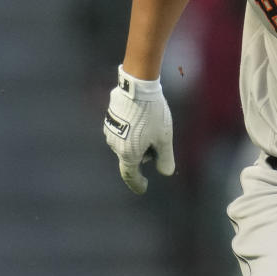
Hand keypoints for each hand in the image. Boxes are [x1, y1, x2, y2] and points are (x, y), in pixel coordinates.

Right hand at [103, 65, 174, 193]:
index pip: (131, 175)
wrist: (137, 86)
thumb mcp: (164, 137)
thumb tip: (166, 172)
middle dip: (145, 153)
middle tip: (159, 138)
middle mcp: (114, 145)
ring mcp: (109, 130)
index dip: (137, 184)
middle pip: (131, 156)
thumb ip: (165, 158)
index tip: (143, 188)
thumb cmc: (152, 113)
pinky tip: (143, 115)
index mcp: (128, 153)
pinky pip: (123, 129)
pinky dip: (133, 128)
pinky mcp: (109, 117)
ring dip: (138, 140)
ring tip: (152, 123)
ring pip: (126, 142)